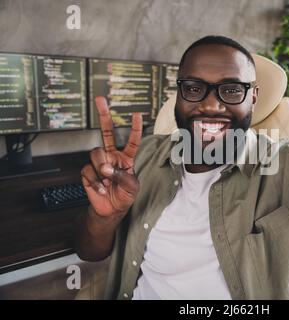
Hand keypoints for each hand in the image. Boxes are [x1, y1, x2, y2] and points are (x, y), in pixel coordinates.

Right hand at [81, 97, 142, 216]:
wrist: (111, 210)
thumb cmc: (125, 196)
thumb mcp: (132, 187)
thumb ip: (122, 175)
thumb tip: (106, 167)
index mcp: (126, 158)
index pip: (131, 140)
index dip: (134, 128)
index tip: (137, 114)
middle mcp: (112, 156)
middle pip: (106, 132)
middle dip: (103, 115)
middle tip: (101, 99)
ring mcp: (99, 163)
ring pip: (95, 153)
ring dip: (102, 168)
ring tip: (107, 181)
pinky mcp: (88, 172)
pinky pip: (88, 170)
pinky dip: (96, 182)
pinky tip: (101, 189)